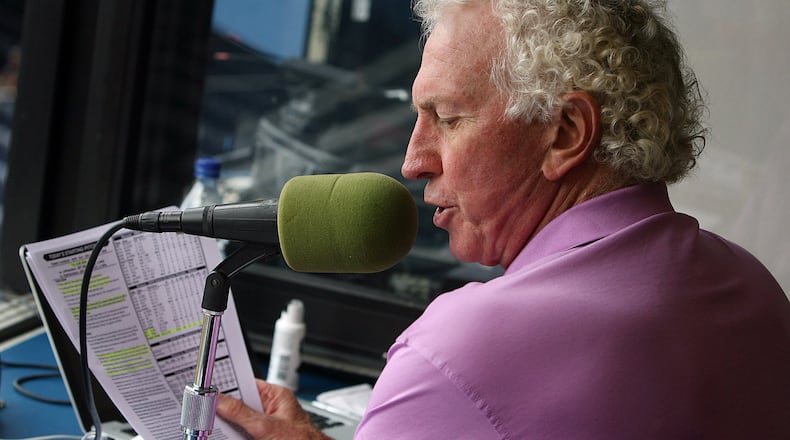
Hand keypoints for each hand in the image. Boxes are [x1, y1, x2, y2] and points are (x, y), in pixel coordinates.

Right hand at [216, 379, 331, 439]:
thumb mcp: (267, 426)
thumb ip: (242, 413)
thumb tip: (220, 401)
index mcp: (276, 397)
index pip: (247, 384)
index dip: (228, 387)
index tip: (209, 390)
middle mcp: (271, 410)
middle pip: (240, 406)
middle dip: (225, 410)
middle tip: (207, 411)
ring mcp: (266, 427)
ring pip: (239, 424)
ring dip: (228, 426)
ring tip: (213, 425)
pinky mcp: (263, 438)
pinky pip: (243, 435)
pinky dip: (234, 436)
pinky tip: (225, 437)